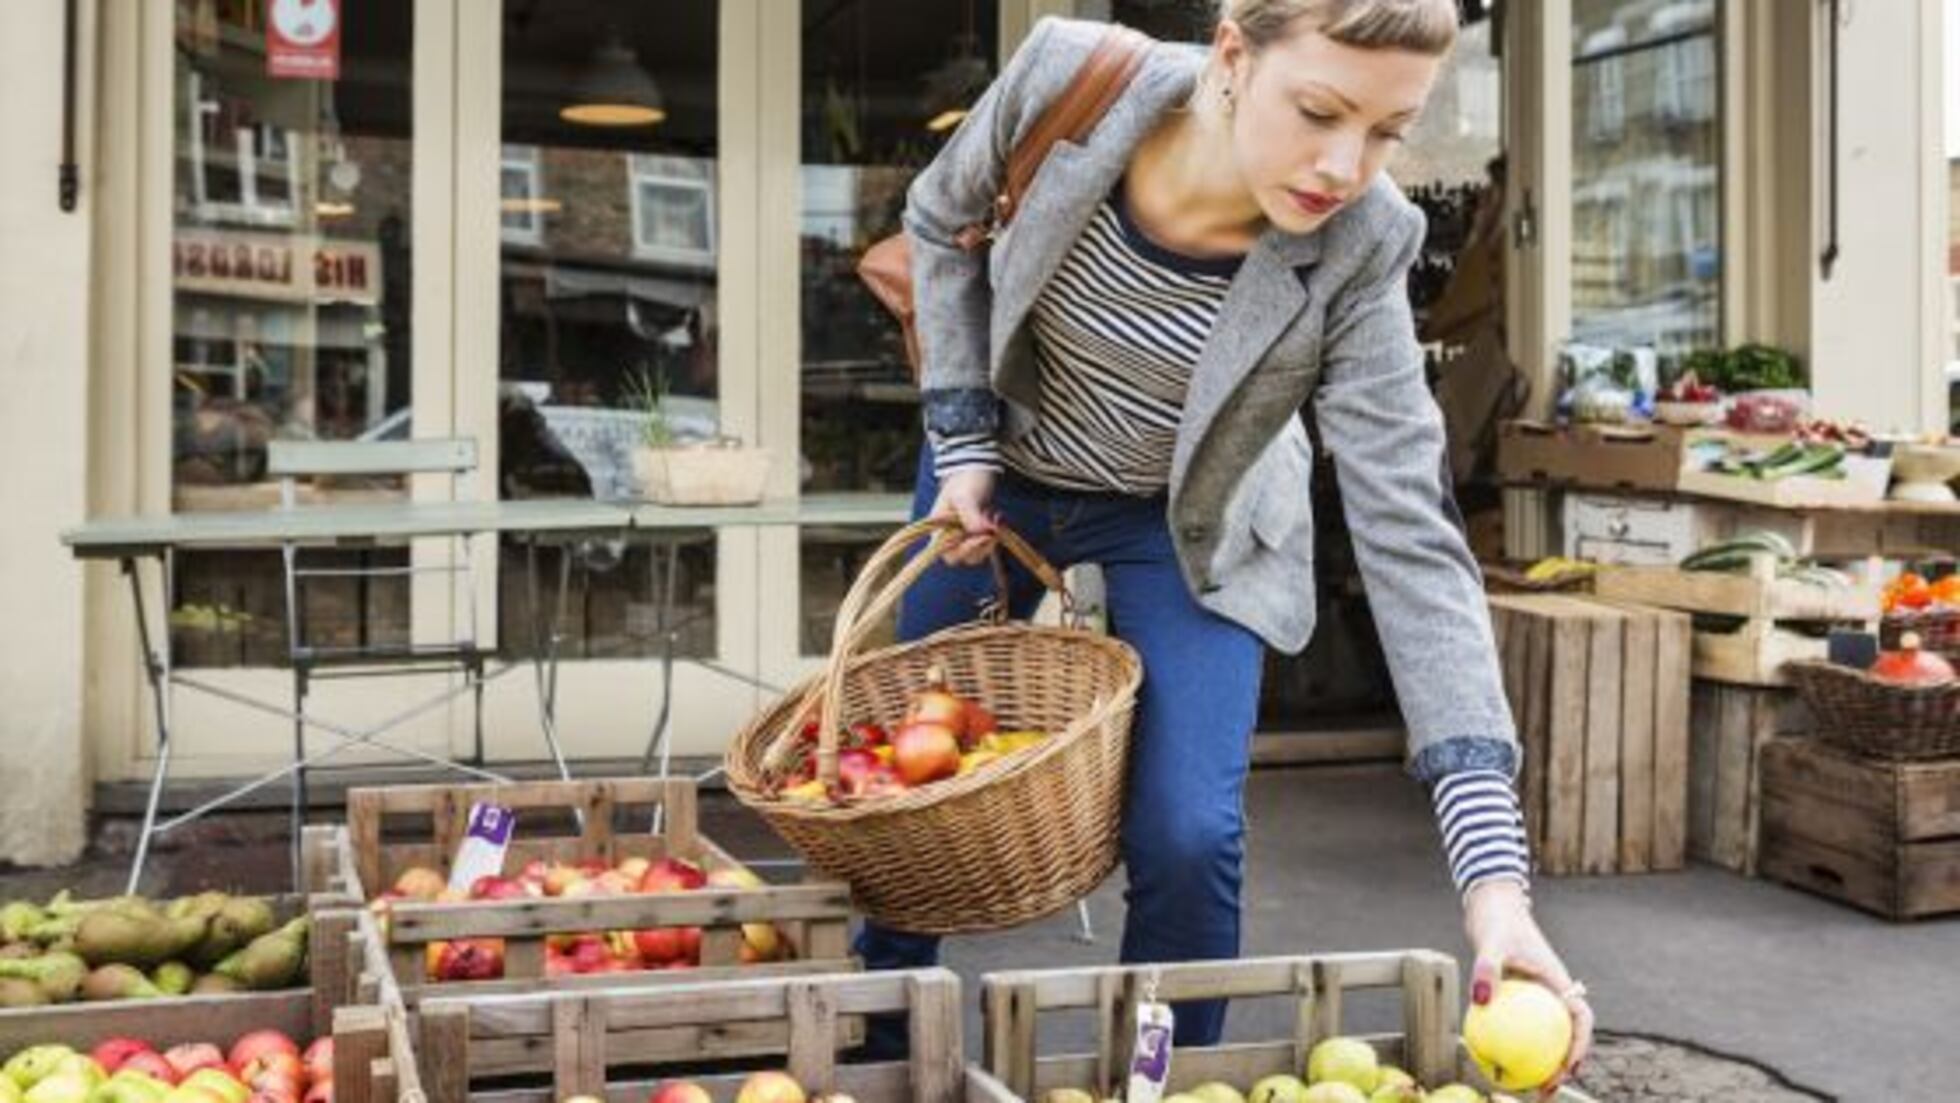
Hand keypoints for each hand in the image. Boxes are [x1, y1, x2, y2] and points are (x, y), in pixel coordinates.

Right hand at [930, 468, 998, 566]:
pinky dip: (995, 533)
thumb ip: (970, 515)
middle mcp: (950, 536)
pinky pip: (987, 541)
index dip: (965, 551)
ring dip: (990, 539)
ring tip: (995, 517)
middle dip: (982, 546)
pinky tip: (998, 517)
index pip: (949, 554)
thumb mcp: (965, 496)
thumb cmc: (965, 480)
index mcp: (939, 530)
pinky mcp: (978, 532)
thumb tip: (981, 533)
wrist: (976, 467)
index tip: (982, 538)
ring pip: (979, 551)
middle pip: (966, 556)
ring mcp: (965, 535)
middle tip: (992, 529)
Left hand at [1463, 879, 1593, 1098]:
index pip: (1580, 1019)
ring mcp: (1537, 997)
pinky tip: (1489, 1061)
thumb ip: (1486, 969)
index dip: (1580, 1046)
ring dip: (1540, 1063)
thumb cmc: (1497, 922)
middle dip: (1563, 1068)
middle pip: (1566, 1037)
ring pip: (1544, 1037)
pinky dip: (1512, 1044)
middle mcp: (1552, 993)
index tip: (1568, 1068)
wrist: (1491, 906)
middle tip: (1544, 1091)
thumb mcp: (1490, 943)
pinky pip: (1519, 1027)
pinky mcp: (1519, 999)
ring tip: (1522, 1088)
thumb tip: (1481, 998)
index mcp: (1558, 982)